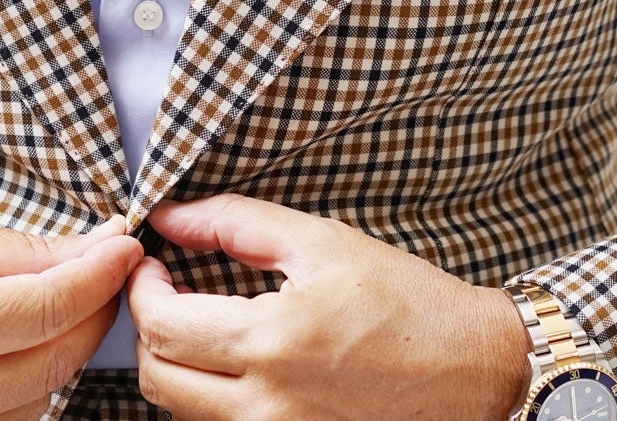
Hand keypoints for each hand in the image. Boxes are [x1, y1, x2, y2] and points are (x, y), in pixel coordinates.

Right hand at [0, 211, 143, 419]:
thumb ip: (13, 252)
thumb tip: (94, 249)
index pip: (41, 312)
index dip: (96, 276)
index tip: (125, 245)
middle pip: (52, 363)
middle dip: (89, 311)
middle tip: (102, 268)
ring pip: (38, 401)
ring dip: (55, 351)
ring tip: (38, 305)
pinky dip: (23, 384)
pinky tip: (8, 348)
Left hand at [127, 194, 530, 419]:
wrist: (475, 369)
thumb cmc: (406, 302)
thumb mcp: (322, 242)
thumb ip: (236, 223)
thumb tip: (169, 216)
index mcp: (273, 341)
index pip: (161, 325)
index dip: (141, 288)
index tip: (152, 265)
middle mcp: (269, 404)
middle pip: (157, 378)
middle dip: (149, 329)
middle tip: (171, 293)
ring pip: (181, 412)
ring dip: (177, 365)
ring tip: (205, 326)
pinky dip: (209, 399)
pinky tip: (236, 365)